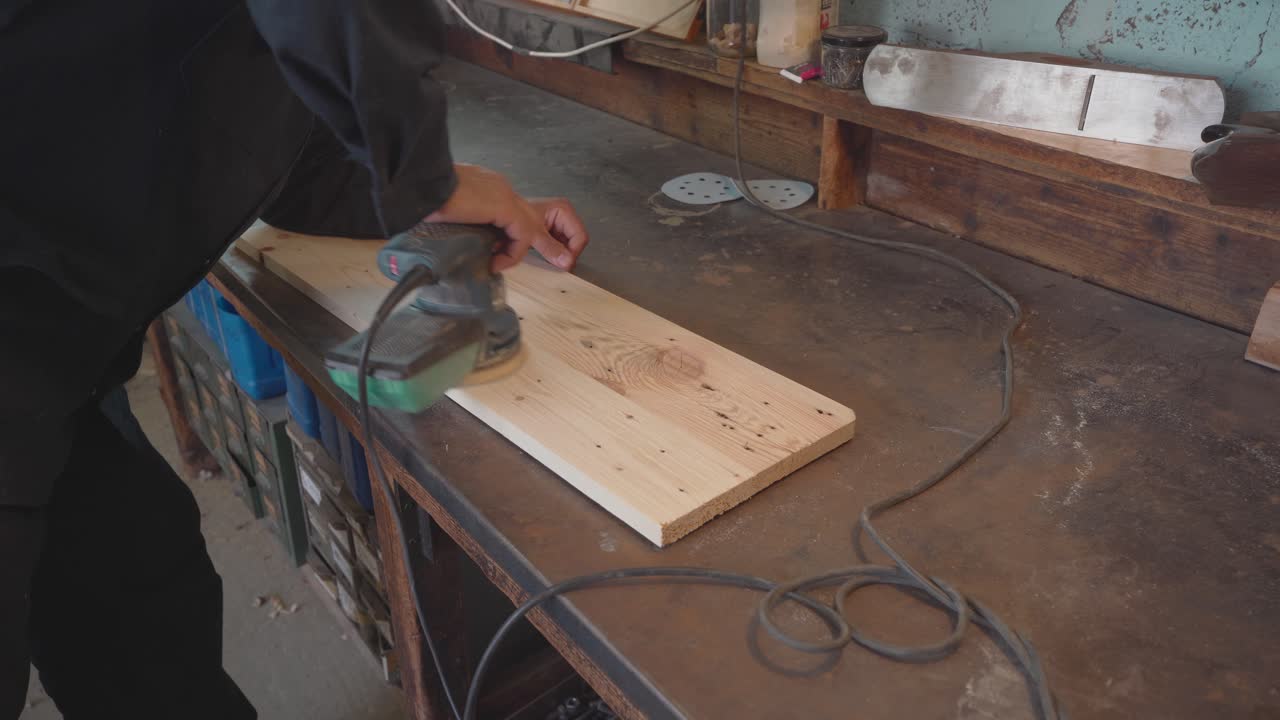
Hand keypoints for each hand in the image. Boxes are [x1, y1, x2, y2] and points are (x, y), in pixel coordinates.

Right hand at [425, 164, 589, 271]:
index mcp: (485, 186)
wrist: (418, 184)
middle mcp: (498, 187)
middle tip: (535, 264)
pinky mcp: (504, 206)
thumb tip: (454, 242)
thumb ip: (460, 224)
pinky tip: (496, 263)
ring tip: (501, 266)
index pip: (510, 213)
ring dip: (526, 251)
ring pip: (531, 227)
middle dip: (539, 243)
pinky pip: (523, 234)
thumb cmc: (421, 198)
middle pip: (529, 218)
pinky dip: (514, 252)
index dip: (511, 237)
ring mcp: (503, 194)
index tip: (496, 257)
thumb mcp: (446, 214)